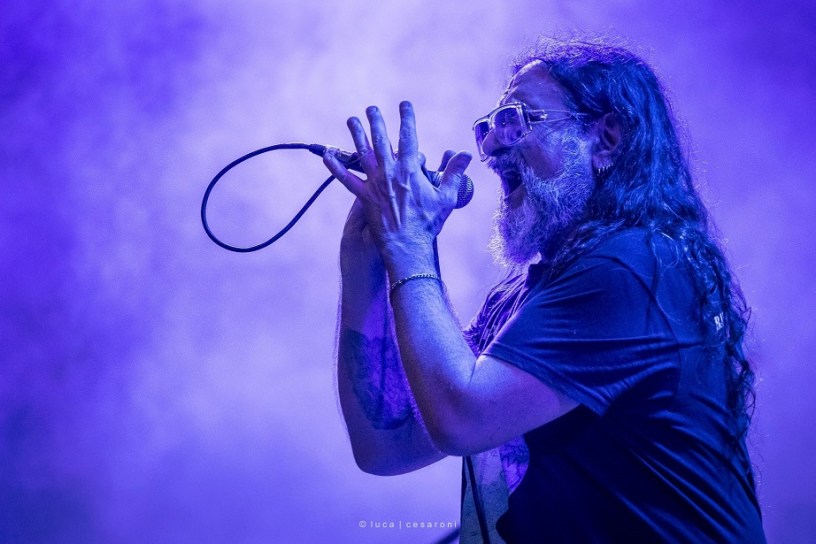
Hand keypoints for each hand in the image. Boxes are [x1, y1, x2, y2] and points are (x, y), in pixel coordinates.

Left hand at [323, 102, 471, 269]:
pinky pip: (347, 179)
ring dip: (357, 135)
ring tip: (352, 120)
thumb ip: (454, 173)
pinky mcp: (364, 197)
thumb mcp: (446, 197)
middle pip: (381, 141)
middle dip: (377, 122)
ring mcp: (375, 185)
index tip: (404, 105)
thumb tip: (464, 154)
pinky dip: (336, 167)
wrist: (408, 246)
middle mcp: (390, 173)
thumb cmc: (428, 223)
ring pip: (363, 154)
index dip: (406, 118)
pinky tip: (326, 155)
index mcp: (410, 170)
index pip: (408, 137)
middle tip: (372, 108)